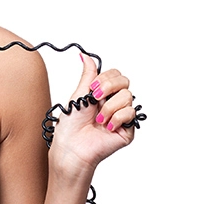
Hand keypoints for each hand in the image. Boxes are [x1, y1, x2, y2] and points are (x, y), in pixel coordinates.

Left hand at [48, 54, 136, 175]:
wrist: (72, 147)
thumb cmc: (71, 125)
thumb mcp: (79, 95)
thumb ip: (88, 75)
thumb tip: (85, 55)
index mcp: (102, 93)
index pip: (116, 74)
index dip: (105, 78)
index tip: (92, 88)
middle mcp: (114, 102)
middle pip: (125, 81)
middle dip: (108, 88)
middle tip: (95, 99)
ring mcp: (122, 115)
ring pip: (128, 96)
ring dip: (109, 107)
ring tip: (98, 119)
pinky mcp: (128, 128)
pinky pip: (131, 112)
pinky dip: (117, 118)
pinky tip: (107, 126)